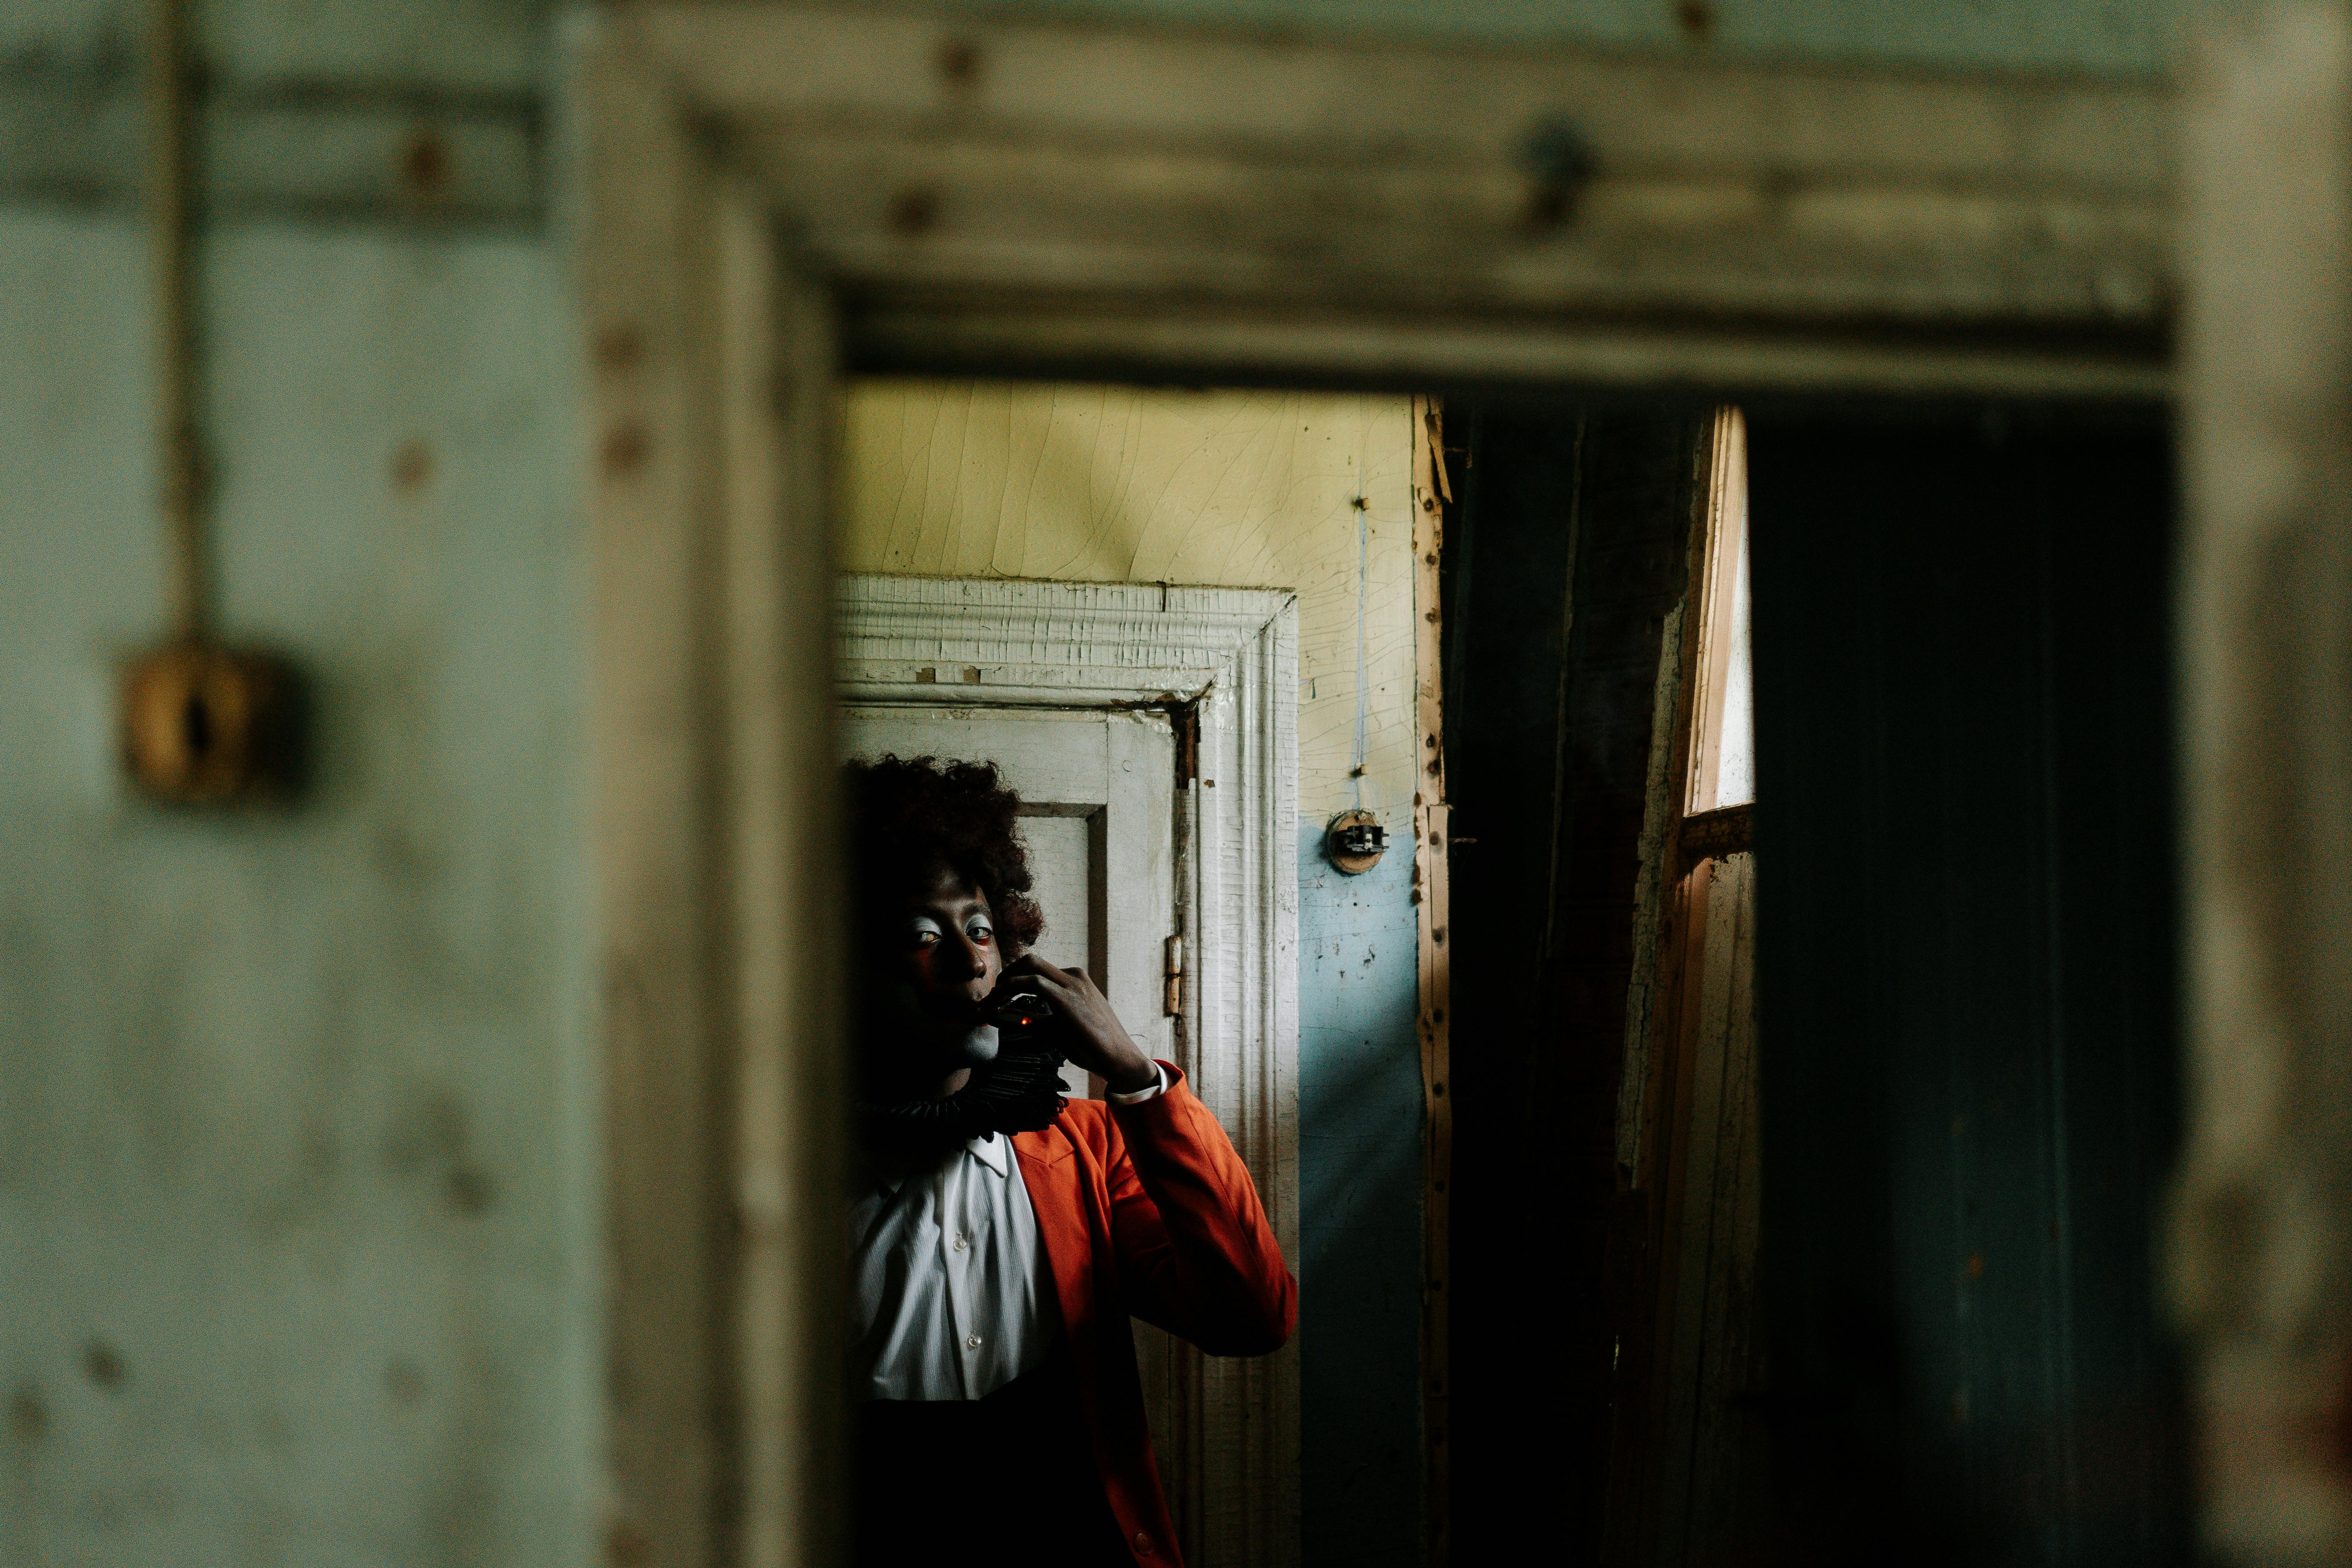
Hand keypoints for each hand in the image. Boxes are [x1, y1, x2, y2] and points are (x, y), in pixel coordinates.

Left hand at [999, 954, 1158, 1094]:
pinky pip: (1033, 982)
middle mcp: (1073, 976)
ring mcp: (1072, 984)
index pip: (1036, 969)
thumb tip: (1000, 1018)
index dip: (1012, 979)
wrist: (1118, 1058)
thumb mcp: (1057, 1029)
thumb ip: (1032, 1021)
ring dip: (1004, 982)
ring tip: (990, 1002)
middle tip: (991, 996)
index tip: (997, 997)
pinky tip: (999, 1004)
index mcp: (1074, 981)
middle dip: (1006, 973)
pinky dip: (1011, 989)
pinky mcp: (1067, 998)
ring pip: (1030, 965)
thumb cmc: (1090, 1045)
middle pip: (1030, 960)